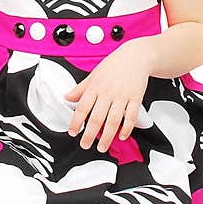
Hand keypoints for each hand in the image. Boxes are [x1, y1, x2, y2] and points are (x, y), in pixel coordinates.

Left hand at [64, 38, 151, 152]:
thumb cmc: (114, 65)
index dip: (76, 122)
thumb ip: (80, 88)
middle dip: (90, 134)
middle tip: (85, 145)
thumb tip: (66, 97)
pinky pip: (131, 116)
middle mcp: (108, 93)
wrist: (136, 56)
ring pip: (114, 120)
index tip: (73, 132)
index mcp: (95, 87)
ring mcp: (123, 96)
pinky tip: (121, 136)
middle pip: (97, 117)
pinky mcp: (136, 98)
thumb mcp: (93, 74)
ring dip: (107, 136)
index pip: (82, 107)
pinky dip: (127, 128)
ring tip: (102, 147)